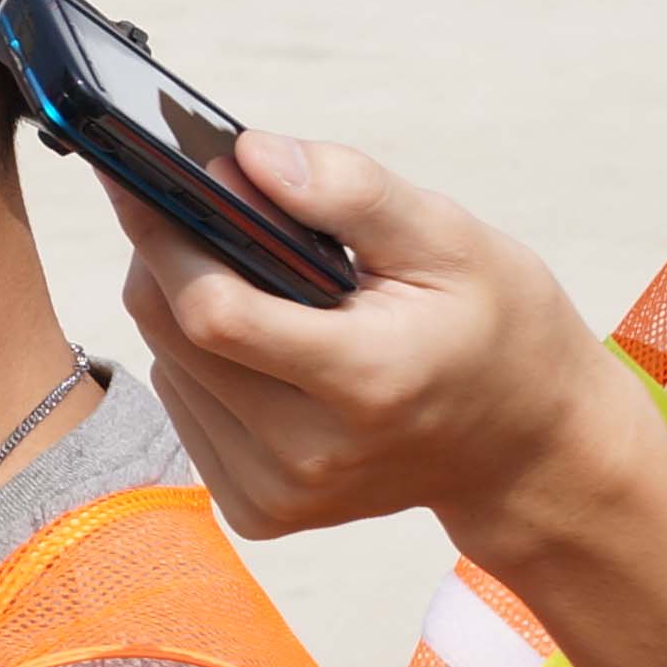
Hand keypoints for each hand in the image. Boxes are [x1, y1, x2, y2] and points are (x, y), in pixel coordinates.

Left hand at [104, 131, 653, 576]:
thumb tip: (248, 154)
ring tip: (245, 274)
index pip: (215, 313)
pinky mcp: (259, 512)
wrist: (526, 453)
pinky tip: (255, 340)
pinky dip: (197, 360)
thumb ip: (349, 191)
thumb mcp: (451, 240)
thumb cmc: (497, 332)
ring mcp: (280, 495)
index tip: (139, 174)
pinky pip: (184, 409)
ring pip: (167, 368)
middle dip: (165, 256)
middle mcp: (311, 455)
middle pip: (174, 335)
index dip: (165, 236)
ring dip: (180, 306)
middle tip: (191, 204)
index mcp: (365, 382)